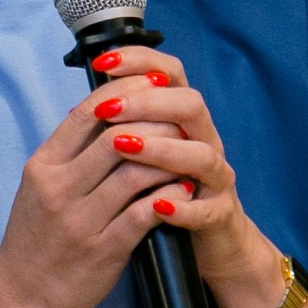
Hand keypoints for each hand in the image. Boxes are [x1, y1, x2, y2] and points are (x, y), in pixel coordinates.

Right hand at [0, 59, 198, 307]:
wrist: (21, 296)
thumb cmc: (34, 238)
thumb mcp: (38, 186)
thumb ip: (68, 154)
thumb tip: (105, 113)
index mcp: (43, 166)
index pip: (85, 113)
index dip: (123, 92)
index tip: (151, 84)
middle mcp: (59, 188)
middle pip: (116, 136)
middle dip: (156, 122)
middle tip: (181, 118)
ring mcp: (80, 220)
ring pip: (136, 172)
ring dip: (169, 158)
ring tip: (188, 153)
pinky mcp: (104, 250)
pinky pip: (144, 213)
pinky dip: (170, 196)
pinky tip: (184, 188)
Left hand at [74, 47, 286, 307]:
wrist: (206, 246)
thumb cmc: (162, 193)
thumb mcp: (142, 156)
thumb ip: (124, 128)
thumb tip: (86, 106)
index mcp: (180, 120)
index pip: (169, 74)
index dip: (140, 61)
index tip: (103, 63)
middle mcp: (203, 141)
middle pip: (189, 105)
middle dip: (147, 103)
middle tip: (109, 111)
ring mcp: (215, 179)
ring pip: (202, 154)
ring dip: (162, 149)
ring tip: (126, 148)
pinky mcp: (221, 216)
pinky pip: (209, 209)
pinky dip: (185, 207)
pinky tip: (159, 206)